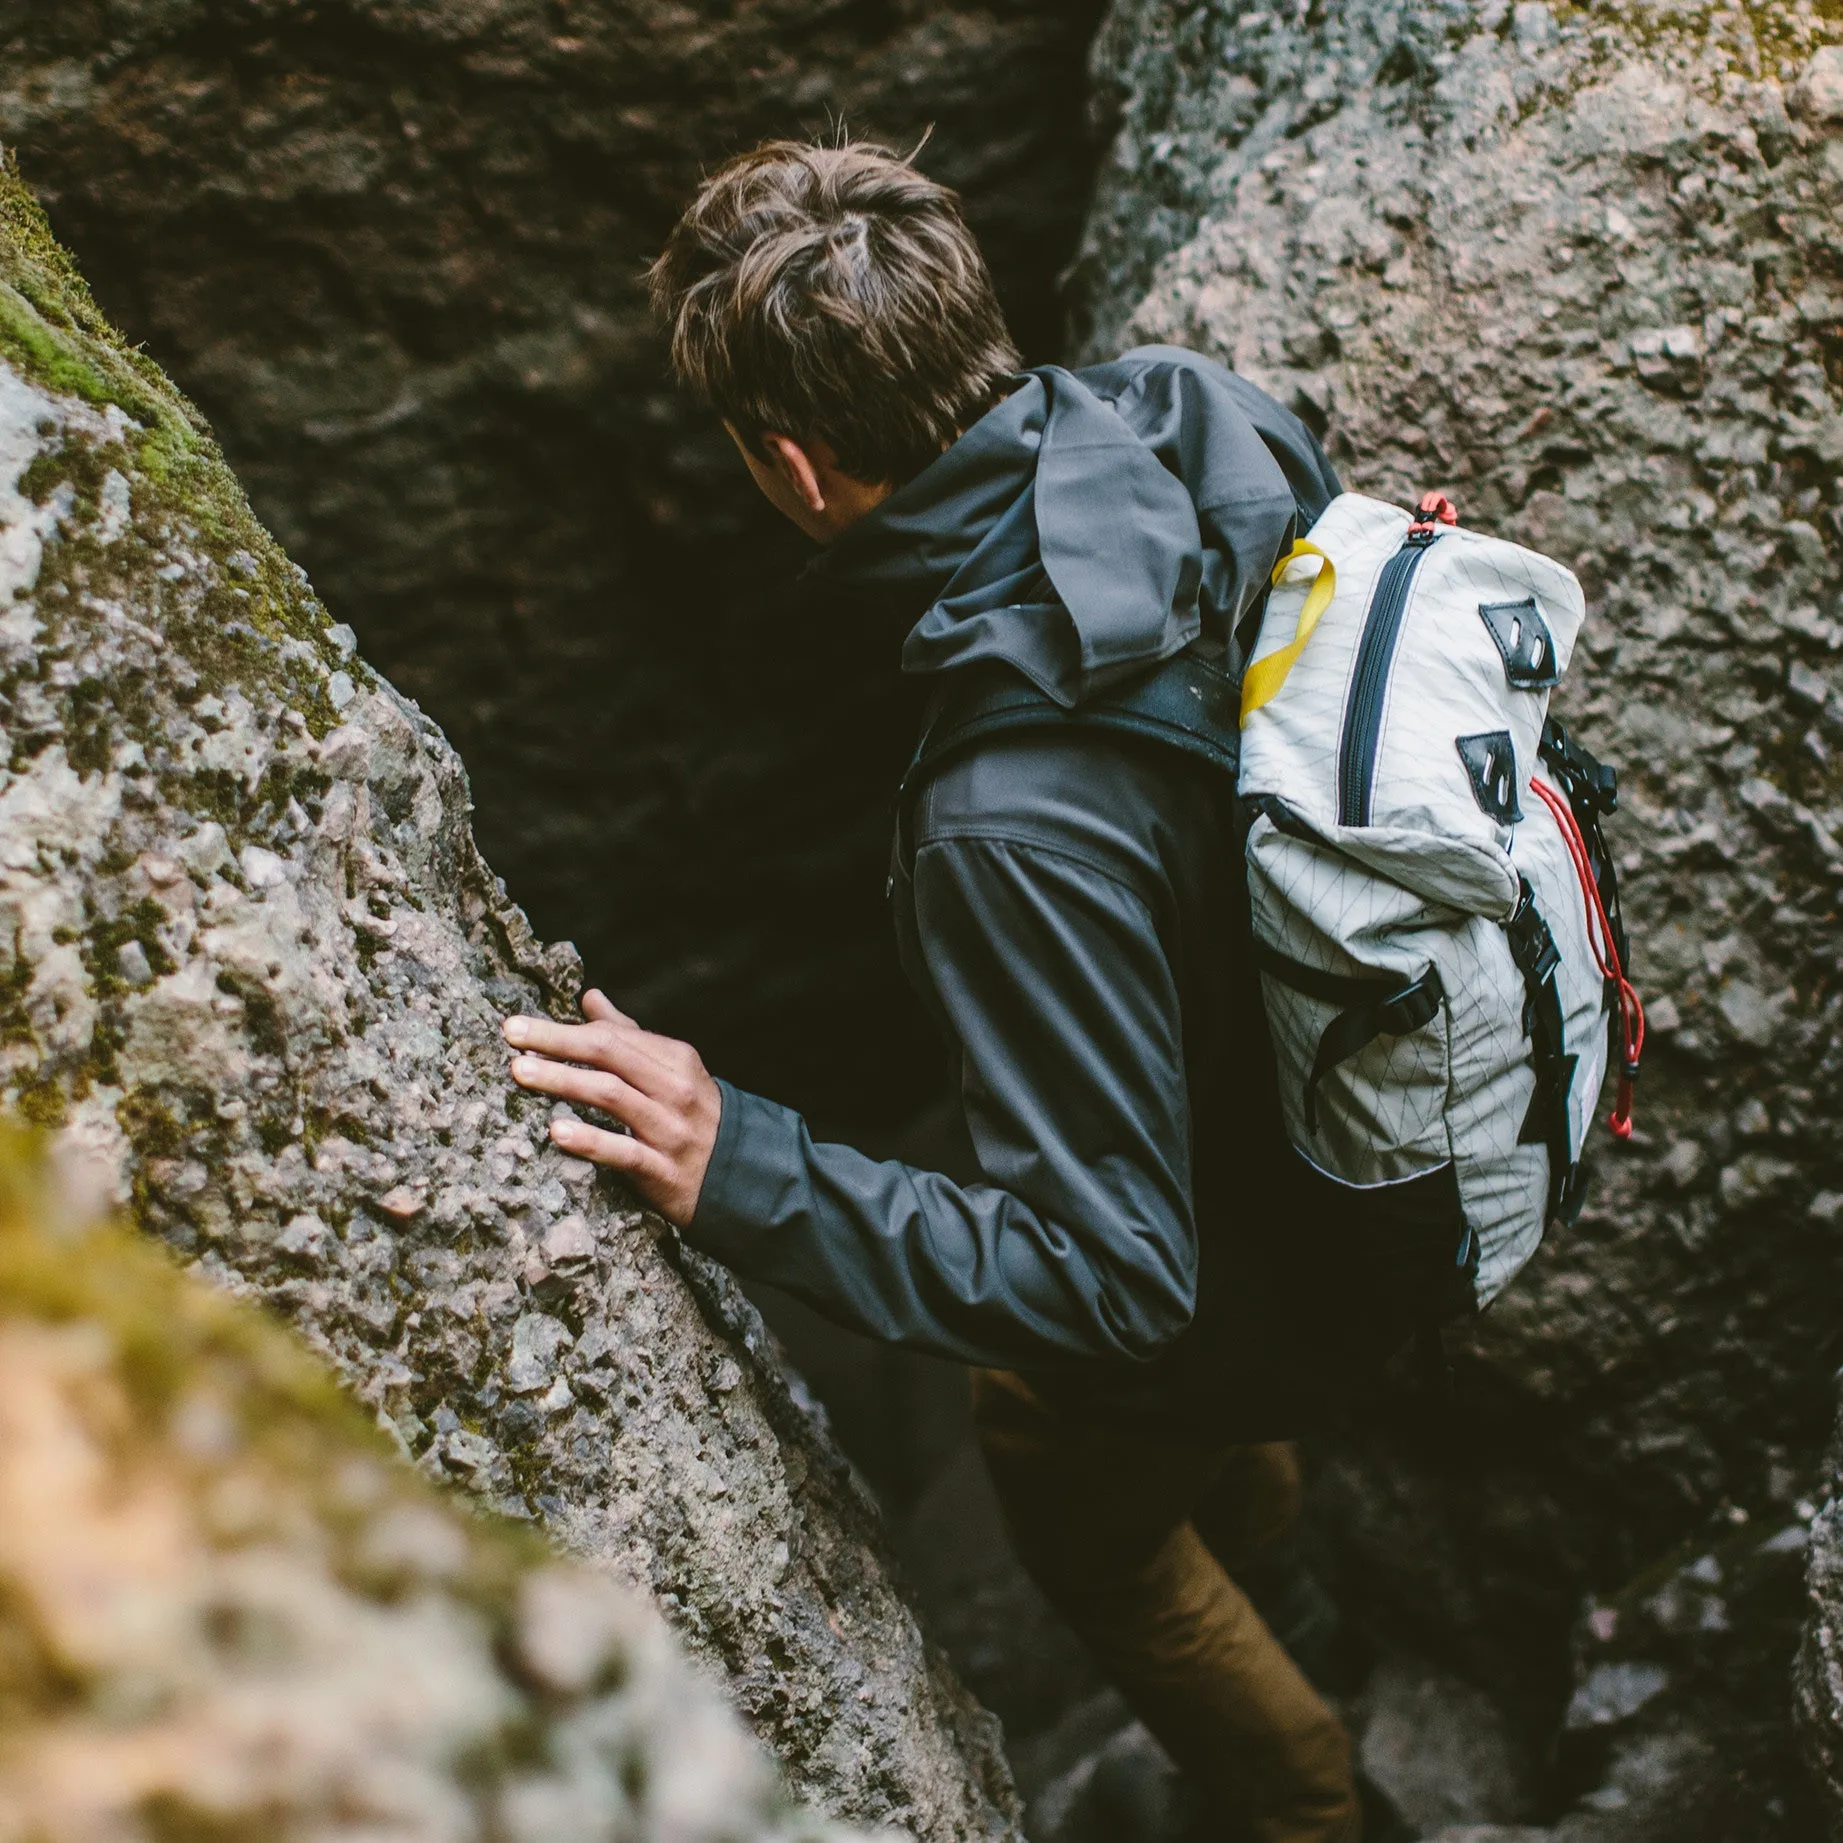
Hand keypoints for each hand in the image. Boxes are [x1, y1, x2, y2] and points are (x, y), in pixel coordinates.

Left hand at [502, 990, 720, 1224]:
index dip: (564, 1029)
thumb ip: (630, 1035)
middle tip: (511, 1034)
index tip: (519, 1026)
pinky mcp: (664, 1171)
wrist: (740, 1174)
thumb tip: (590, 996)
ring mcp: (670, 1130)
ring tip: (520, 1072)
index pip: (613, 1036)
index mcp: (675, 1059)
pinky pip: (624, 1152)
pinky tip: (557, 1132)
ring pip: (612, 1097)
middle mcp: (674, 1089)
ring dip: (563, 1080)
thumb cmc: (691, 1115)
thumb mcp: (671, 1071)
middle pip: (609, 1055)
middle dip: (557, 1041)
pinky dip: (590, 1140)